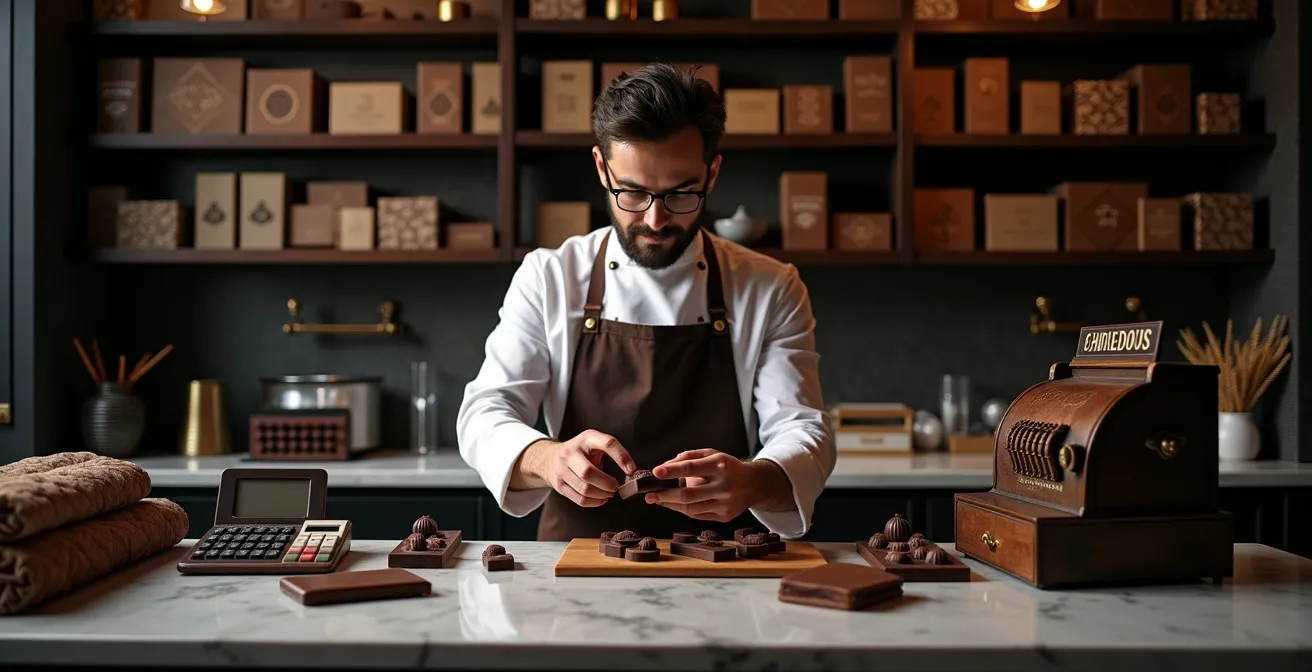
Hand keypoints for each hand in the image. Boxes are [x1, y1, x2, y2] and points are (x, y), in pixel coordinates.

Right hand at [520, 430, 636, 507]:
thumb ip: (611, 452)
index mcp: (585, 438)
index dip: (621, 457)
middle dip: (607, 483)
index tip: (631, 470)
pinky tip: (601, 498)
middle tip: (616, 486)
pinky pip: (579, 499)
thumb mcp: (594, 443)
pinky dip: (595, 502)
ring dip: (602, 494)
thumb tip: (631, 471)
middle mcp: (570, 453)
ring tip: (609, 493)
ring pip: (584, 489)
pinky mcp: (559, 486)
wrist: (550, 458)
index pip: (607, 443)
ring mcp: (561, 470)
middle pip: (588, 473)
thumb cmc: (580, 451)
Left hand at [645, 450, 779, 522]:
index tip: (655, 472)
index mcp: (720, 466)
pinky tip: (674, 504)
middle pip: (688, 494)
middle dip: (665, 495)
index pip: (691, 468)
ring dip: (671, 504)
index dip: (672, 471)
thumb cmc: (727, 467)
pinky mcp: (724, 516)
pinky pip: (697, 515)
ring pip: (690, 508)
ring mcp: (725, 504)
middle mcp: (724, 486)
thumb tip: (665, 466)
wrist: (754, 484)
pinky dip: (683, 510)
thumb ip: (688, 457)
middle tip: (649, 495)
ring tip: (658, 499)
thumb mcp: (712, 454)